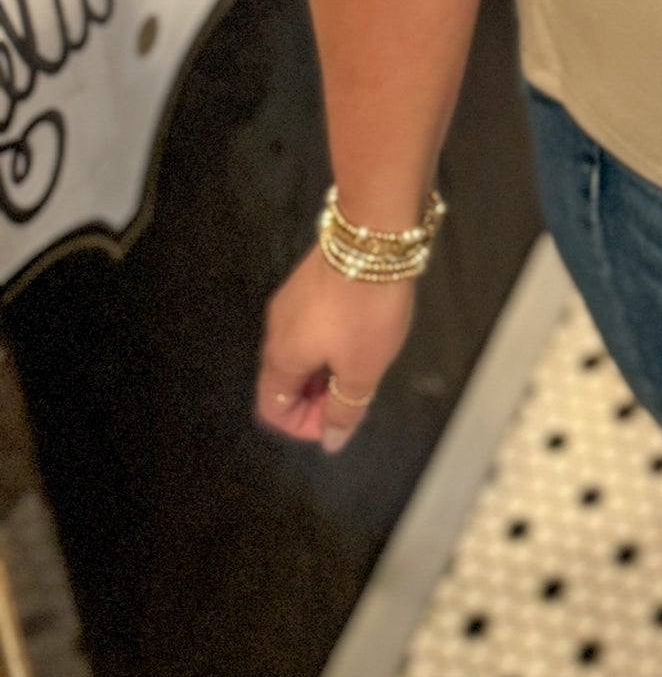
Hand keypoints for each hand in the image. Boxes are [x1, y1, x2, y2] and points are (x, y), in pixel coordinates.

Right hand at [256, 245, 415, 452]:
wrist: (372, 234)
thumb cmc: (366, 309)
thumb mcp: (362, 368)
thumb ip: (344, 409)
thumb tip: (329, 441)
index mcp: (280, 358)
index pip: (273, 411)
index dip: (303, 426)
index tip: (340, 417)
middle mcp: (276, 330)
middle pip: (284, 382)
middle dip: (317, 397)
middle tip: (356, 392)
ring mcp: (290, 301)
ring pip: (300, 352)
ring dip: (325, 368)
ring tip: (363, 361)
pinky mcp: (309, 280)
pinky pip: (311, 326)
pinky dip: (330, 341)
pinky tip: (361, 330)